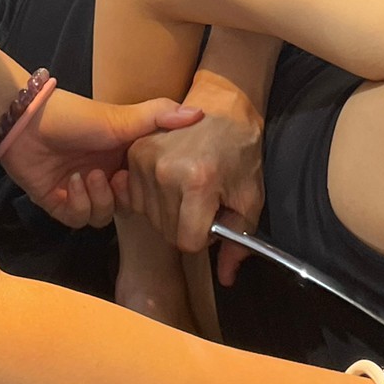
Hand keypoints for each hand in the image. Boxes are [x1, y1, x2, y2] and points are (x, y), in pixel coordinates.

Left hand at [0, 89, 200, 229]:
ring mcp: (83, 191)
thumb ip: (161, 116)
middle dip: (123, 198)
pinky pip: (80, 220)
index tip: (146, 179)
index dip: (150, 190)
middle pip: (127, 206)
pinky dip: (80, 204)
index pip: (148, 186)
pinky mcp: (60, 204)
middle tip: (116, 179)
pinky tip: (73, 183)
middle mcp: (105, 175)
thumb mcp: (123, 117)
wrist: (26, 123)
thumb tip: (201, 113)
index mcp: (123, 157)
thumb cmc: (76, 116)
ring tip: (88, 176)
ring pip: (104, 216)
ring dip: (99, 199)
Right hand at [119, 80, 263, 258]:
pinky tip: (170, 182)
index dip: (204, 237)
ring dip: (168, 212)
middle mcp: (165, 173)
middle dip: (186, 224)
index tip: (212, 219)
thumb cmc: (241, 150)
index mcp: (198, 183)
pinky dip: (152, 197)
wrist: (222, 105)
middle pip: (167, 231)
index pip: (187, 241)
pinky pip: (136, 197)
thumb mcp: (250, 197)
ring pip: (150, 216)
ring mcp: (145, 160)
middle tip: (204, 201)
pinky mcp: (134, 153)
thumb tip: (227, 277)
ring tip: (188, 188)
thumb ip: (239, 242)